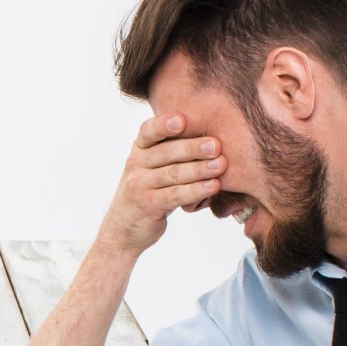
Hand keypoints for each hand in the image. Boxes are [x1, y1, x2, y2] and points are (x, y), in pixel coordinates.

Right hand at [100, 111, 227, 253]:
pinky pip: (174, 195)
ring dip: (199, 169)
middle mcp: (136, 163)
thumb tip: (213, 131)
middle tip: (216, 145)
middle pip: (166, 152)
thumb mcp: (153, 165)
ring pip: (172, 174)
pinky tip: (213, 186)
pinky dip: (195, 190)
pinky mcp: (147, 205)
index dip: (163, 125)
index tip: (181, 119)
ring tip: (221, 165)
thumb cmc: (150, 189)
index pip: (148, 131)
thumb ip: (173, 149)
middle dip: (193, 147)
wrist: (125, 226)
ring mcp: (139, 185)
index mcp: (140, 148)